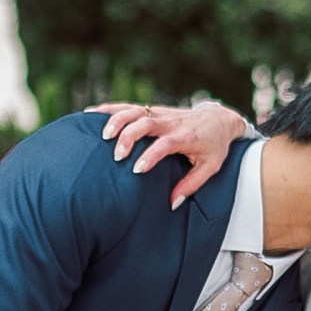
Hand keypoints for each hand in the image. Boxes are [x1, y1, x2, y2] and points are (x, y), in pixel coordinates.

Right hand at [91, 97, 253, 207]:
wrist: (218, 119)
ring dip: (117, 121)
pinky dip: (109, 109)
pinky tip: (91, 114)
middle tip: (117, 156)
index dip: (150, 156)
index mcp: (185, 137)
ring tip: (103, 137)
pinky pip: (128, 106)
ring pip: (135, 112)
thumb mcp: (210, 168)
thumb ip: (191, 185)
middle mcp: (171, 122)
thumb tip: (172, 204)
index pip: (165, 144)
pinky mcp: (152, 110)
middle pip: (145, 124)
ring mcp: (160, 113)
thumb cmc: (214, 146)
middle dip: (128, 138)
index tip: (137, 169)